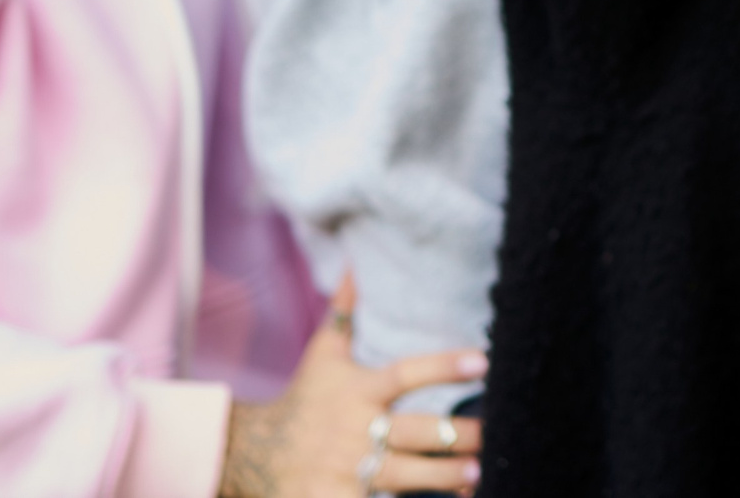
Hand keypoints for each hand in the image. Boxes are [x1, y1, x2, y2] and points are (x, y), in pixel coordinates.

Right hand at [220, 277, 486, 497]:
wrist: (249, 454)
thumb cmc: (300, 401)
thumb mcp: (320, 356)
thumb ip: (344, 314)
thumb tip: (353, 263)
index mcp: (358, 391)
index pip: (406, 373)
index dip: (443, 366)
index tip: (482, 361)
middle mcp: (355, 429)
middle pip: (415, 432)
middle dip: (456, 436)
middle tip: (490, 436)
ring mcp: (346, 469)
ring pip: (404, 474)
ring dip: (443, 477)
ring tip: (475, 475)